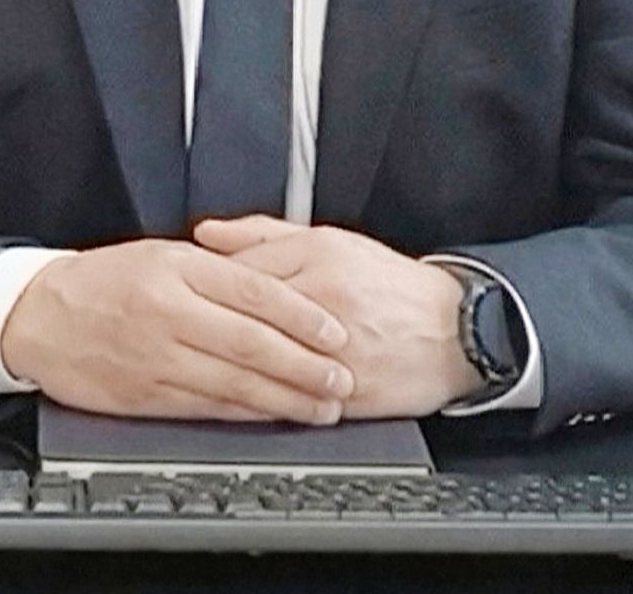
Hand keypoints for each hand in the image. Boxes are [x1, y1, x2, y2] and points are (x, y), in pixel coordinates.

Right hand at [0, 237, 355, 423]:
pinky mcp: (144, 394)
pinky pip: (205, 407)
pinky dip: (245, 414)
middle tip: (342, 378)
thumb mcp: (161, 255)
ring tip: (321, 406)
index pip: (255, 292)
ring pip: (234, 382)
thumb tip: (277, 285)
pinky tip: (272, 416)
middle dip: (305, 365)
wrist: (38, 315)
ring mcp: (157, 356)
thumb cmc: (103, 281)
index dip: (303, 316)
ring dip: (285, 398)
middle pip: (252, 342)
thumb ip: (217, 268)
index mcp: (179, 269)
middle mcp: (170, 312)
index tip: (336, 333)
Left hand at [193, 217, 483, 417]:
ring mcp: (335, 349)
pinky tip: (234, 395)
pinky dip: (258, 397)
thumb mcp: (330, 240)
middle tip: (177, 332)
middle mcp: (325, 301)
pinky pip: (288, 397)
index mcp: (319, 257)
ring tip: (198, 363)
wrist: (454, 330)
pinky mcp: (345, 390)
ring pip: (262, 360)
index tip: (178, 294)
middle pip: (245, 315)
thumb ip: (262, 234)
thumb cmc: (390, 285)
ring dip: (225, 365)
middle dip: (206, 326)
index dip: (202, 286)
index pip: (240, 270)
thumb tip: (206, 234)